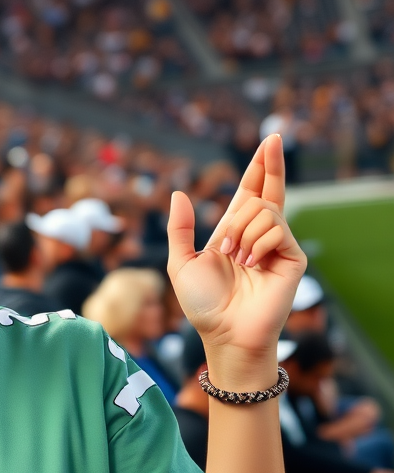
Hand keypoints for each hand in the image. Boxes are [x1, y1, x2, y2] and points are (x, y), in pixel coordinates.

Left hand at [167, 134, 306, 365]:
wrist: (223, 332)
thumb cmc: (202, 304)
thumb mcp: (180, 262)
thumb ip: (180, 228)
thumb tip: (179, 193)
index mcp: (234, 232)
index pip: (251, 191)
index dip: (261, 166)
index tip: (271, 140)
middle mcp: (258, 235)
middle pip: (267, 190)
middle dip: (260, 178)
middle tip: (257, 177)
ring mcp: (278, 246)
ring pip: (264, 209)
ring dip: (241, 231)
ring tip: (235, 259)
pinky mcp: (292, 257)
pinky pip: (276, 228)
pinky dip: (256, 243)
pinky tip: (251, 263)